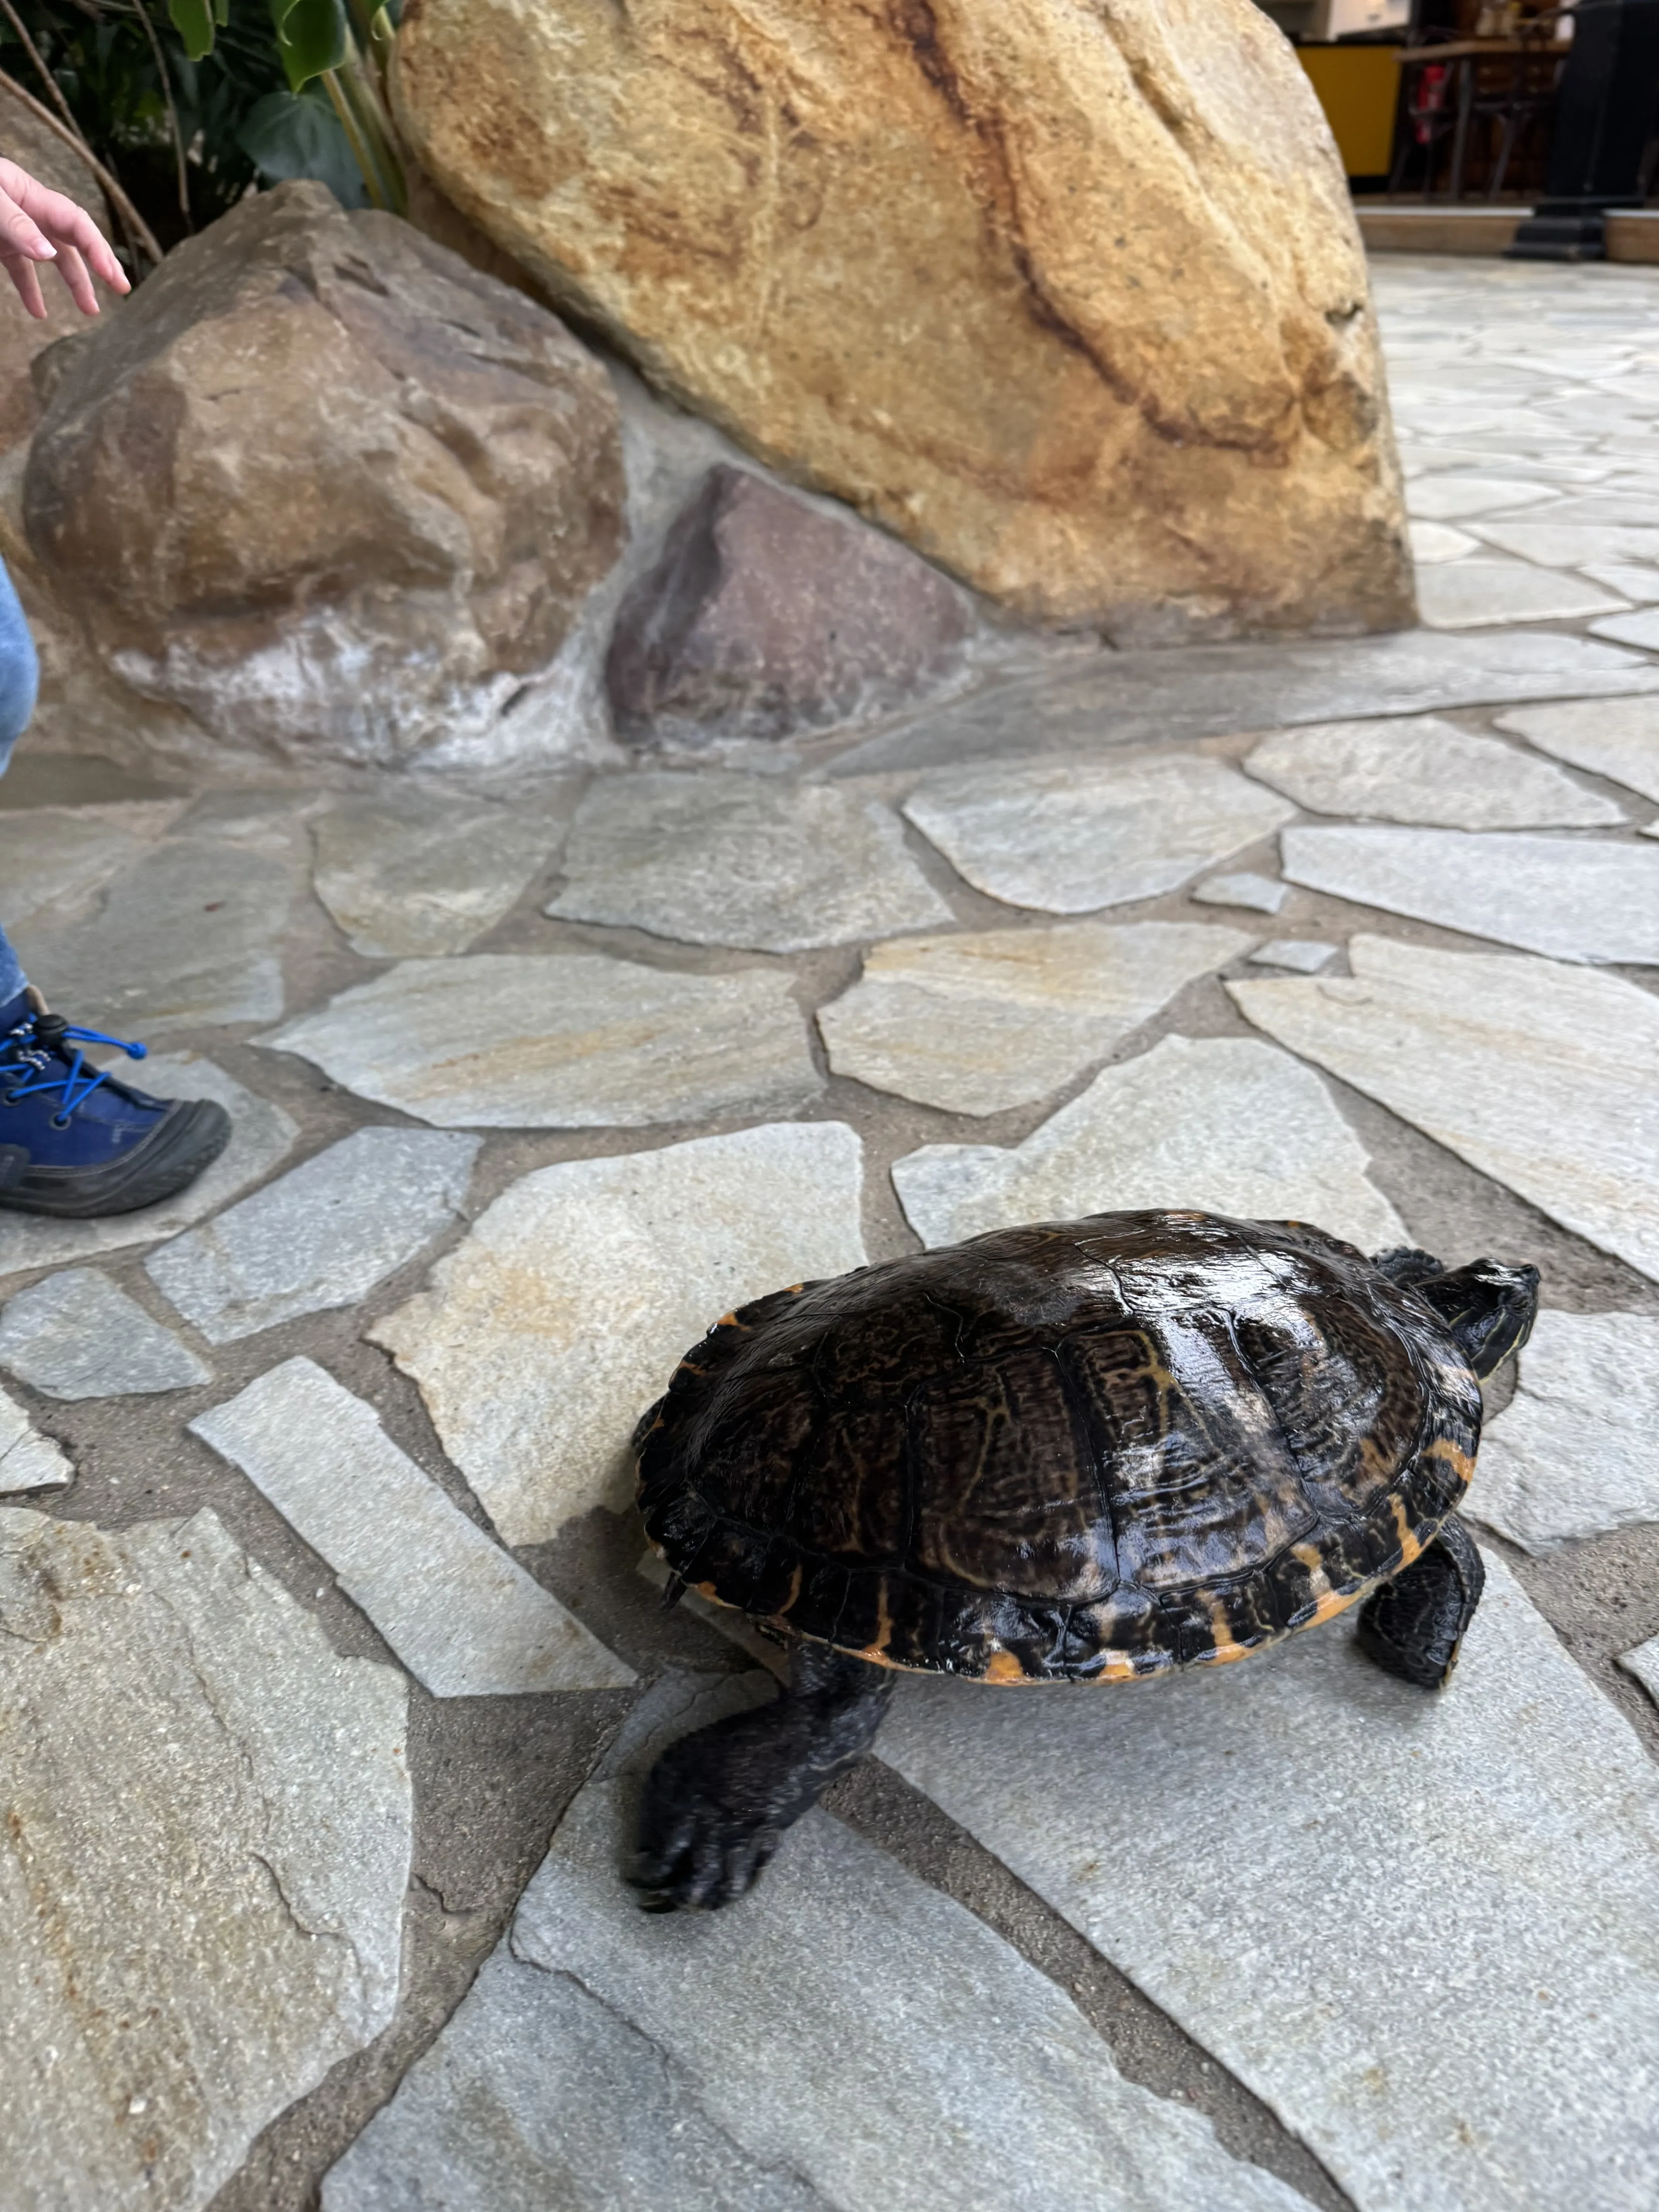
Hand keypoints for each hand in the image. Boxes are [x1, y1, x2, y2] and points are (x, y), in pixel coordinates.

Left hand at [0, 156, 129, 319]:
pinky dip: (30, 290)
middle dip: (96, 265)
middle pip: (71, 238)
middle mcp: (26, 208)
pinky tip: (39, 313)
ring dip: (71, 283)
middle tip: (120, 290)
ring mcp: (11, 226)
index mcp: (27, 192)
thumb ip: (15, 225)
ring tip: (89, 312)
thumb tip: (48, 254)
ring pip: (50, 256)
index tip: (113, 277)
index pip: (74, 222)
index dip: (97, 248)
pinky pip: (19, 268)